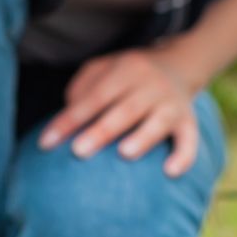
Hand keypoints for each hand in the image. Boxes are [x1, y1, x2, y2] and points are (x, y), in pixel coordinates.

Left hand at [38, 47, 199, 176]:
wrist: (179, 64)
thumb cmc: (127, 75)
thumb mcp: (104, 68)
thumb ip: (82, 88)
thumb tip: (67, 117)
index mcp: (125, 70)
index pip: (94, 97)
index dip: (69, 120)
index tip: (46, 143)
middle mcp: (151, 85)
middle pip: (125, 109)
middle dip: (101, 131)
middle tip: (78, 151)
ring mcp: (172, 103)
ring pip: (158, 121)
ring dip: (142, 137)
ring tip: (124, 154)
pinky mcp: (189, 121)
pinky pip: (190, 139)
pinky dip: (184, 156)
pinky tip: (170, 172)